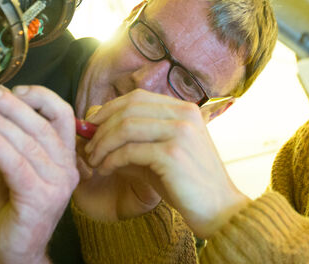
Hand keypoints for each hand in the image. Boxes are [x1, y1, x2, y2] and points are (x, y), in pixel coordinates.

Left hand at [0, 85, 79, 263]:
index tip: (13, 88)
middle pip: (41, 125)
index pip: (62, 115)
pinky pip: (16, 165)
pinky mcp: (38, 200)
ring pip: (27, 143)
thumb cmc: (11, 209)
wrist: (12, 252)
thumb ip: (11, 140)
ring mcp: (56, 186)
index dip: (40, 96)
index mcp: (65, 157)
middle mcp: (67, 170)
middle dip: (10, 105)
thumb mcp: (14, 166)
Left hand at [78, 89, 249, 237]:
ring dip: (103, 144)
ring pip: (126, 127)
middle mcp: (184, 115)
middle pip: (128, 109)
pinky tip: (106, 170)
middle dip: (101, 126)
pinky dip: (111, 160)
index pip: (137, 97)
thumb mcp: (164, 153)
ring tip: (93, 160)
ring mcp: (180, 132)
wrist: (220, 210)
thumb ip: (137, 139)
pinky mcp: (172, 154)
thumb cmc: (188, 184)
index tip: (91, 125)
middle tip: (88, 145)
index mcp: (185, 109)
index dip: (109, 109)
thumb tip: (96, 131)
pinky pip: (130, 151)